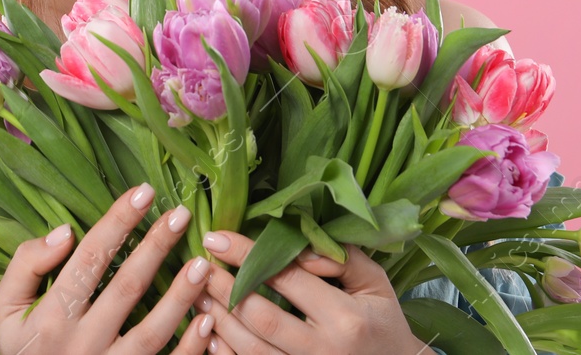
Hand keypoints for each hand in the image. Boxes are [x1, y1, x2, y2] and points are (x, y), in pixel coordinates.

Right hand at [0, 183, 216, 354]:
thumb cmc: (25, 350)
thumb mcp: (7, 311)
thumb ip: (26, 266)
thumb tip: (64, 232)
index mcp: (51, 317)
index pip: (89, 258)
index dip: (118, 221)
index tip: (143, 191)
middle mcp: (82, 343)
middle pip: (127, 287)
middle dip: (155, 247)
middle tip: (180, 214)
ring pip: (152, 332)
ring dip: (180, 297)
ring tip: (202, 264)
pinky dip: (189, 347)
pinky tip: (207, 320)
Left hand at [192, 231, 433, 354]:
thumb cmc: (382, 321)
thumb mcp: (373, 282)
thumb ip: (337, 258)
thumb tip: (293, 245)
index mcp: (344, 317)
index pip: (286, 278)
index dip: (247, 256)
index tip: (216, 238)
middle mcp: (323, 350)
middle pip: (261, 318)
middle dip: (224, 289)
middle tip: (197, 265)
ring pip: (251, 350)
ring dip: (218, 322)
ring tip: (197, 295)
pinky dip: (227, 354)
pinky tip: (211, 334)